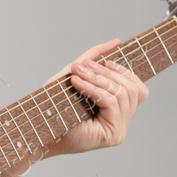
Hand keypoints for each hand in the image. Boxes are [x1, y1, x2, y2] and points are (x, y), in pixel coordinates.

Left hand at [46, 38, 148, 156]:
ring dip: (98, 79)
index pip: (138, 89)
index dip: (125, 72)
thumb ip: (95, 58)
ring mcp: (119, 131)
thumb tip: (116, 42)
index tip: (105, 61)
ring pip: (122, 94)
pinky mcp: (113, 135)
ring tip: (77, 73)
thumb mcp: (76, 75)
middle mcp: (122, 123)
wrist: (38, 130)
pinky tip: (77, 83)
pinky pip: (111, 102)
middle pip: (132, 89)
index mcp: (118, 112)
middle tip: (82, 66)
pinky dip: (94, 89)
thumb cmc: (54, 106)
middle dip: (106, 73)